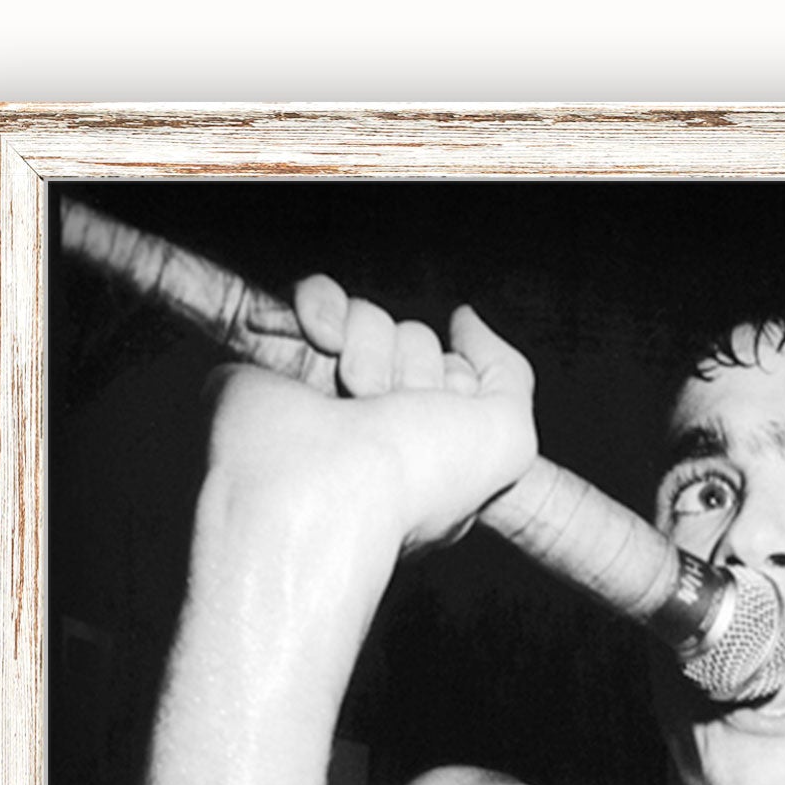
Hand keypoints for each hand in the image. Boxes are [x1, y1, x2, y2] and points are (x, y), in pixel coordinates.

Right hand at [204, 278, 537, 558]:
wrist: (321, 488)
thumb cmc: (417, 480)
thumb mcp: (507, 441)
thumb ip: (508, 377)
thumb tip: (465, 321)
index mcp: (424, 450)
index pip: (453, 375)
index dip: (455, 386)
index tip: (443, 420)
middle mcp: (374, 423)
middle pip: (414, 339)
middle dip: (414, 366)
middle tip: (393, 414)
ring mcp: (323, 391)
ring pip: (369, 316)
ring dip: (370, 345)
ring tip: (355, 396)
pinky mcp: (275, 359)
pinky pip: (315, 295)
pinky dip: (322, 304)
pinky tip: (321, 339)